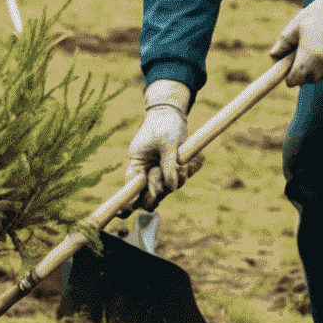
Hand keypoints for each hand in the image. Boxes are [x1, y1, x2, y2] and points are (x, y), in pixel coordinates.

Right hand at [123, 79, 200, 210]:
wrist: (173, 112)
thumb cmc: (165, 125)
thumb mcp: (167, 144)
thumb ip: (168, 166)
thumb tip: (170, 187)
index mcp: (137, 161)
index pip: (131, 185)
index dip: (130, 199)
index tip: (129, 211)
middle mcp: (146, 168)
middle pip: (150, 191)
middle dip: (159, 190)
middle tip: (166, 185)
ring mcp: (158, 169)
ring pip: (167, 186)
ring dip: (178, 179)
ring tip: (185, 164)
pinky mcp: (171, 167)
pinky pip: (178, 178)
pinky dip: (186, 172)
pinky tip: (194, 161)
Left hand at [270, 0, 322, 86]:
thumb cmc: (318, 14)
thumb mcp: (296, 25)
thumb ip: (284, 42)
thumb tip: (273, 56)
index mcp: (308, 54)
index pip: (297, 77)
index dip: (291, 79)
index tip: (289, 78)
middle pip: (310, 79)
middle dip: (303, 75)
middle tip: (300, 66)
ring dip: (317, 73)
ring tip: (314, 59)